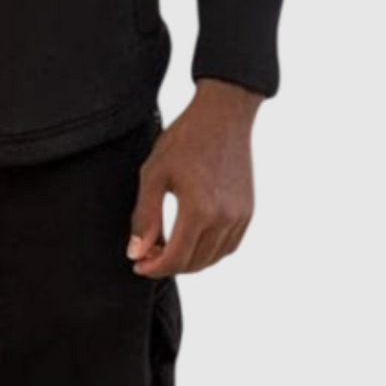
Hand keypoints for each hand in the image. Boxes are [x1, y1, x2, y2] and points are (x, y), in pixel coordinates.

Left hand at [126, 79, 262, 276]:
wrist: (223, 116)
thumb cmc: (185, 139)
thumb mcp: (154, 175)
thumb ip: (145, 218)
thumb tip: (137, 252)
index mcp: (199, 210)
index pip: (176, 259)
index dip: (154, 268)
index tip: (138, 264)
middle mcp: (224, 218)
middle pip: (194, 263)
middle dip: (168, 266)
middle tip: (148, 255)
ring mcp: (240, 216)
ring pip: (213, 258)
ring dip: (189, 261)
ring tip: (168, 248)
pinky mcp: (248, 211)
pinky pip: (229, 246)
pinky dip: (209, 252)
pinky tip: (192, 240)